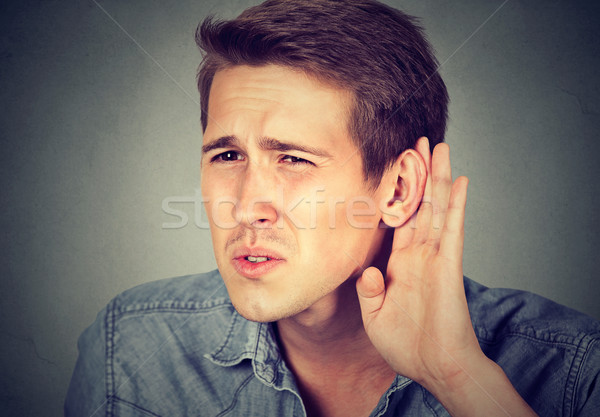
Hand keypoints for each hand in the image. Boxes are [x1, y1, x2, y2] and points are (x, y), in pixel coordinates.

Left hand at [356, 138, 476, 385]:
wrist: (433, 367)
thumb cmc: (406, 345)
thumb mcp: (375, 316)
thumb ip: (370, 290)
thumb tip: (367, 270)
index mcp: (399, 264)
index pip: (397, 220)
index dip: (396, 194)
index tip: (394, 169)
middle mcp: (418, 255)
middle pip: (419, 205)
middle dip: (419, 173)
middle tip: (419, 142)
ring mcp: (435, 258)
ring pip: (436, 209)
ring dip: (437, 178)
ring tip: (439, 147)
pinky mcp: (448, 267)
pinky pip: (453, 230)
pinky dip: (456, 206)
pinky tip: (460, 182)